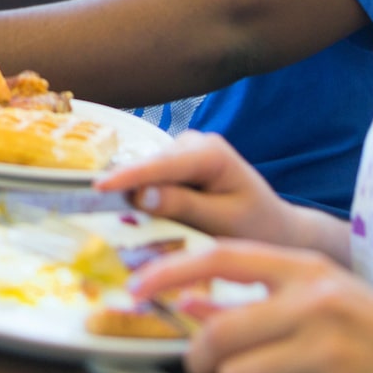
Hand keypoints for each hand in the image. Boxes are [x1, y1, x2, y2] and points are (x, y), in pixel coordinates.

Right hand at [95, 130, 301, 244]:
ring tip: (123, 224)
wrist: (275, 229)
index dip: (127, 176)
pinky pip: (151, 179)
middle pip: (149, 167)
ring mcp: (184, 150)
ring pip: (147, 173)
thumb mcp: (224, 223)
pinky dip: (144, 197)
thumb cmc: (256, 229)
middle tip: (101, 219)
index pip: (161, 165)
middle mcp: (194, 143)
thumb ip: (184, 207)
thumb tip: (141, 195)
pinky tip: (139, 217)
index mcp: (211, 153)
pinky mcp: (176, 164)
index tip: (97, 187)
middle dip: (127, 191)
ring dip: (135, 196)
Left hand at [129, 241, 372, 372]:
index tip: (136, 288)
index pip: (223, 256)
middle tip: (203, 369)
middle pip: (218, 335)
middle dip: (201, 360)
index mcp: (309, 270)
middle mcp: (317, 304)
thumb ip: (262, 301)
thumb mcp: (324, 304)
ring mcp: (329, 353)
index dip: (172, 272)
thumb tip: (191, 310)